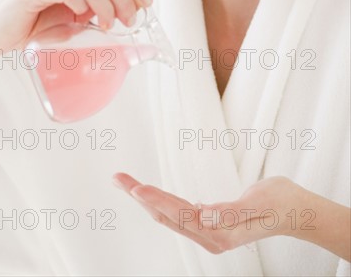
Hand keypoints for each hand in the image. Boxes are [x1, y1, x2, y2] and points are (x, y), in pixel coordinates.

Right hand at [0, 0, 152, 63]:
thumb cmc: (43, 19)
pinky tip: (81, 15)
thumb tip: (134, 9)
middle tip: (130, 19)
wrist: (6, 30)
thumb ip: (100, 2)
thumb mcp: (79, 9)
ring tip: (110, 23)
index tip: (146, 2)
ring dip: (104, 3)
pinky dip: (78, 2)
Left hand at [112, 173, 301, 253]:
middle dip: (141, 196)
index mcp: (220, 232)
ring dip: (147, 198)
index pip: (179, 214)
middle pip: (167, 215)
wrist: (295, 210)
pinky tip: (153, 196)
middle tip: (118, 179)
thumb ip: (230, 212)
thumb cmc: (279, 204)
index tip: (135, 187)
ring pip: (170, 214)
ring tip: (127, 183)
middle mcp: (211, 235)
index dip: (155, 200)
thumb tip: (203, 214)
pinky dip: (162, 201)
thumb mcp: (258, 203)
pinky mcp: (212, 223)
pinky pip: (180, 213)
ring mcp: (210, 231)